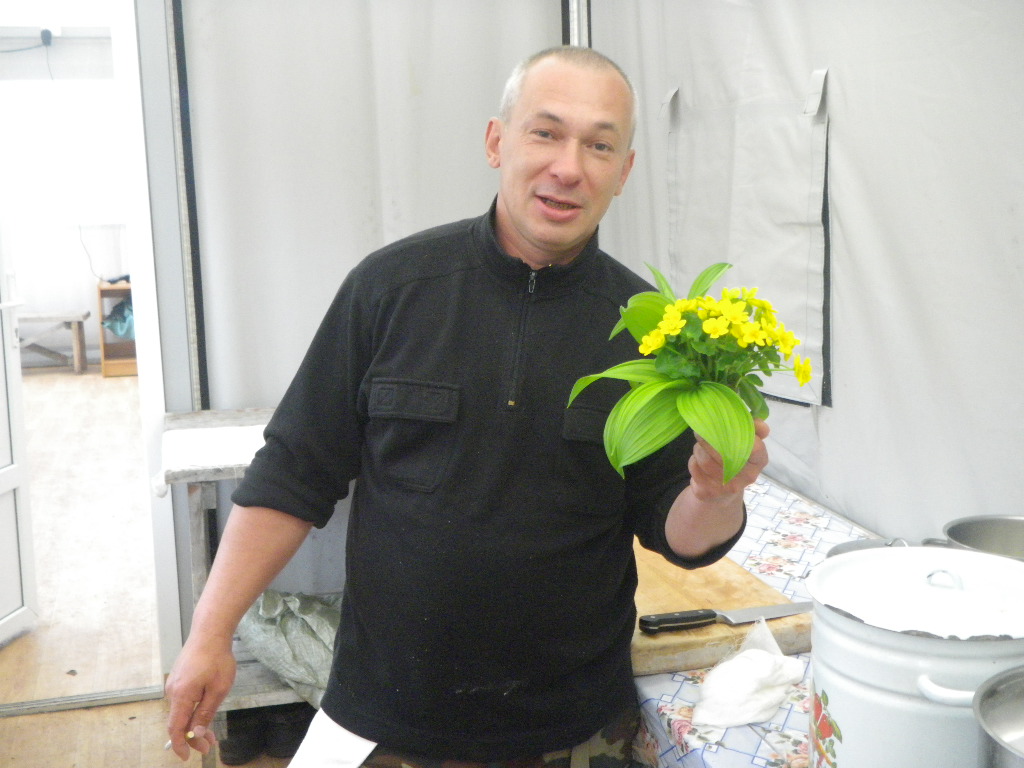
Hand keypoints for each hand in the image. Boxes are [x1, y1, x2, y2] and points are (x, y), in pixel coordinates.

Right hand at [164, 636, 235, 759]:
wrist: (210, 631)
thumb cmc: (217, 658)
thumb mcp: (218, 689)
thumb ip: (206, 713)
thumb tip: (197, 734)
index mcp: (181, 695)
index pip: (175, 728)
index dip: (180, 745)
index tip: (187, 757)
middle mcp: (172, 691)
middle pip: (179, 721)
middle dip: (193, 736)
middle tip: (210, 745)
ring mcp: (174, 684)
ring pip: (182, 711)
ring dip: (194, 723)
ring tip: (212, 732)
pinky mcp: (178, 678)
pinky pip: (183, 700)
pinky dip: (193, 710)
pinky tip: (205, 712)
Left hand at [687, 419, 769, 502]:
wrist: (722, 493)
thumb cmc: (736, 460)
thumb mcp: (747, 445)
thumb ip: (754, 430)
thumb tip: (759, 423)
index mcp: (758, 461)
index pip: (755, 448)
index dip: (740, 435)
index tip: (727, 426)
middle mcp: (746, 477)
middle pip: (724, 452)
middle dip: (709, 438)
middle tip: (701, 429)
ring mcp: (727, 487)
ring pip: (705, 460)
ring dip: (699, 448)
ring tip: (700, 444)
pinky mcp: (707, 492)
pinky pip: (695, 468)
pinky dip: (693, 460)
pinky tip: (697, 459)